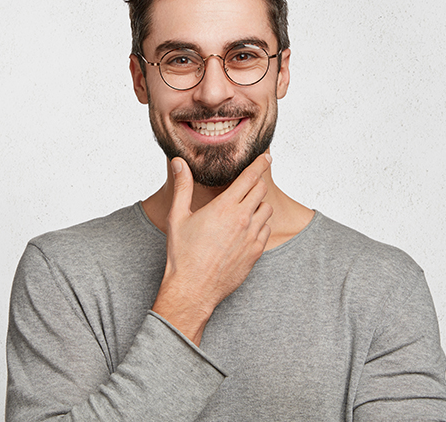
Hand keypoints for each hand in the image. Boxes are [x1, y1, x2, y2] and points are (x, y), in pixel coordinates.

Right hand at [151, 153, 273, 344]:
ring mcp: (252, 237)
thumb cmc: (183, 254)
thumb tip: (178, 162)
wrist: (193, 289)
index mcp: (225, 207)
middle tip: (248, 185)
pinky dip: (260, 226)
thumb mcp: (178, 216)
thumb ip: (182, 186)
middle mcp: (243, 219)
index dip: (260, 163)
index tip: (266, 156)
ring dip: (258, 206)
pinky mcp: (256, 253)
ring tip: (243, 210)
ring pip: (267, 210)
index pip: (250, 177)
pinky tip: (245, 230)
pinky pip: (266, 231)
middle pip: (261, 190)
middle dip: (256, 184)